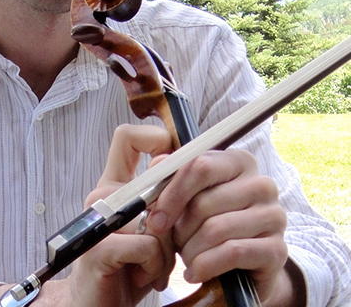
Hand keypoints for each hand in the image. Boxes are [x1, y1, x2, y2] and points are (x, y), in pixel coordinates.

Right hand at [66, 123, 173, 306]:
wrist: (97, 306)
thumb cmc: (129, 267)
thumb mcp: (151, 230)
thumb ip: (161, 200)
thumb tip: (177, 166)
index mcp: (114, 184)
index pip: (127, 137)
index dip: (155, 139)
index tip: (173, 168)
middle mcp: (102, 195)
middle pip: (154, 182)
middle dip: (174, 218)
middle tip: (168, 245)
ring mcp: (96, 220)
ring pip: (155, 220)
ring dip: (166, 251)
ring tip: (155, 267)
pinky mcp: (97, 247)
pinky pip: (146, 245)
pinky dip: (155, 265)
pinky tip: (145, 276)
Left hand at [146, 148, 289, 303]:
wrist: (240, 268)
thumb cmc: (207, 224)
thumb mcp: (186, 198)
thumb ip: (169, 177)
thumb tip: (157, 166)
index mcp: (238, 161)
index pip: (200, 166)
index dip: (173, 194)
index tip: (156, 219)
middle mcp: (261, 184)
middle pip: (204, 202)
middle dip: (180, 229)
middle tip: (173, 243)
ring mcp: (274, 215)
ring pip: (216, 229)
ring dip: (191, 250)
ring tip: (186, 258)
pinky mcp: (278, 249)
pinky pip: (232, 253)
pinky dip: (206, 265)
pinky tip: (195, 272)